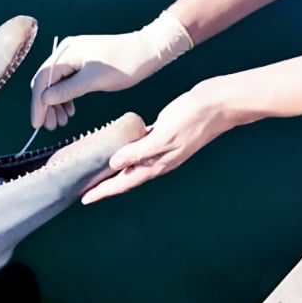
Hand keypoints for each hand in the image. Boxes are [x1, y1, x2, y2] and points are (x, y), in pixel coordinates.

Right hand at [30, 12, 192, 129]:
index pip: (42, 79)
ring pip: (55, 85)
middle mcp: (66, 52)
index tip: (37, 123)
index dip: (38, 103)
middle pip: (46, 82)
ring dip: (56, 105)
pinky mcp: (82, 64)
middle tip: (50, 127)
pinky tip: (70, 111)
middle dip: (46, 106)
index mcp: (66, 52)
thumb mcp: (94, 80)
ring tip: (61, 123)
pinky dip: (65, 98)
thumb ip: (67, 90)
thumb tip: (44, 99)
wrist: (148, 50)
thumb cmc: (125, 63)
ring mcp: (74, 58)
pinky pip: (66, 83)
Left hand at [81, 78, 233, 203]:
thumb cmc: (193, 119)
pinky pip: (137, 146)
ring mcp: (159, 148)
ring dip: (112, 169)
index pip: (122, 183)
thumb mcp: (162, 136)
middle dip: (103, 185)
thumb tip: (114, 164)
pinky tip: (114, 145)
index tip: (84, 199)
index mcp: (156, 165)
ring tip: (94, 171)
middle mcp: (156, 160)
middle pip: (123, 178)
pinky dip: (124, 149)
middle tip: (83, 190)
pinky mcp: (160, 134)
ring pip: (130, 164)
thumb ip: (137, 152)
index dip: (102, 192)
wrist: (218, 104)